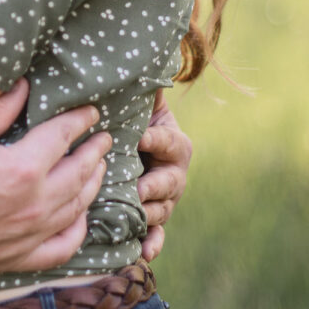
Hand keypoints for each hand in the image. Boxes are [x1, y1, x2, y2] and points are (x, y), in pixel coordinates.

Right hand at [0, 81, 111, 275]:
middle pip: (78, 173)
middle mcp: (32, 205)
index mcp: (21, 169)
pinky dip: (77, 231)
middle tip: (102, 137)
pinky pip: (61, 248)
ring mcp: (27, 236)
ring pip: (76, 208)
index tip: (90, 112)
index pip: (63, 137)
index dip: (79, 121)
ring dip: (92, 185)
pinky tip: (80, 216)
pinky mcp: (15, 258)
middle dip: (94, 151)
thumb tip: (24, 88)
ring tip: (97, 169)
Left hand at [137, 90, 192, 261]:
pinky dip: (152, 246)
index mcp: (175, 144)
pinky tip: (143, 254)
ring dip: (150, 217)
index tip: (140, 136)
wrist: (133, 154)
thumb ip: (146, 86)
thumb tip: (148, 54)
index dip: (156, 138)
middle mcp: (174, 175)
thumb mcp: (143, 105)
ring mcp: (164, 201)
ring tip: (137, 219)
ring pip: (161, 211)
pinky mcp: (153, 222)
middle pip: (168, 183)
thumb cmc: (135, 125)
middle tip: (138, 188)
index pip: (168, 141)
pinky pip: (156, 237)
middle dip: (154, 186)